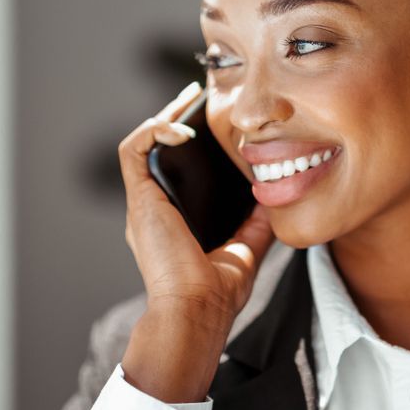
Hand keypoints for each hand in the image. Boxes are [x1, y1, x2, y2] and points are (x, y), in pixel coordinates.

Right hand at [118, 82, 275, 392]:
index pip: (175, 172)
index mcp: (172, 222)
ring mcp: (143, 204)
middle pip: (157, 153)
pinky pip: (135, 150)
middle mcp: (153, 210)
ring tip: (187, 100)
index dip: (188, 145)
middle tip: (196, 99)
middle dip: (174, 120)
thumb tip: (274, 198)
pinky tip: (183, 126)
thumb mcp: (245, 249)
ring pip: (141, 145)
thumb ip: (256, 224)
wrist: (197, 311)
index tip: (210, 124)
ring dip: (163, 118)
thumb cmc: (217, 293)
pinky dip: (155, 130)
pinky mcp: (140, 199)